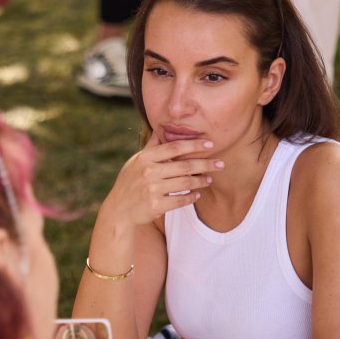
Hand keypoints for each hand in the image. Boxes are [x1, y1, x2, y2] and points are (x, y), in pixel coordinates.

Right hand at [103, 135, 223, 228]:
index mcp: (145, 158)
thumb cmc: (129, 182)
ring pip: (185, 183)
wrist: (119, 209)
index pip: (174, 148)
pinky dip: (191, 197)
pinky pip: (180, 200)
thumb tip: (160, 129)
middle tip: (220, 164)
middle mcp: (149, 172)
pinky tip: (197, 194)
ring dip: (200, 181)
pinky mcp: (156, 205)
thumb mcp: (136, 162)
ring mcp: (152, 189)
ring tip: (209, 179)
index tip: (210, 144)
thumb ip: (151, 147)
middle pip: (184, 165)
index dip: (194, 145)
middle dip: (205, 164)